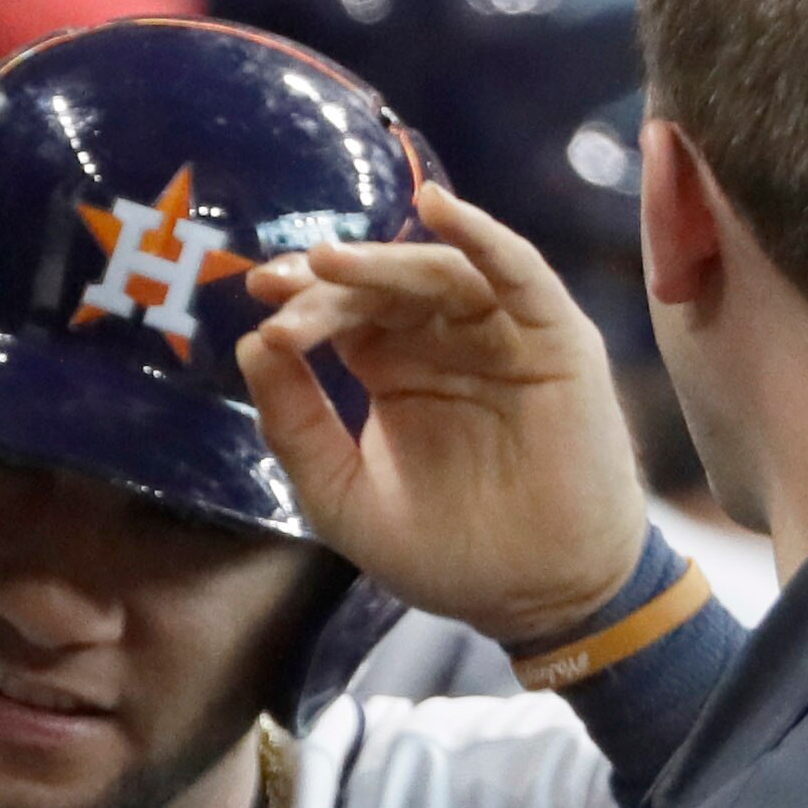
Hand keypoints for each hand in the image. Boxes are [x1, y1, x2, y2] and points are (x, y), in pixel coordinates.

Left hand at [237, 181, 652, 645]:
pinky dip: (482, 236)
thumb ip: (295, 426)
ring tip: (329, 261)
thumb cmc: (444, 552)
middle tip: (283, 285)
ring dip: (383, 261)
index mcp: (394, 369)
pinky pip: (519, 274)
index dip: (302, 303)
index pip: (342, 314)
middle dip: (329, 282)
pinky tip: (438, 208)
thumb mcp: (342, 495)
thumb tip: (251, 344)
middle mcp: (445, 341)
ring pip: (439, 272)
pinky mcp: (556, 340)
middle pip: (382, 288)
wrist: (536, 599)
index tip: (259, 299)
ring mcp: (501, 336)